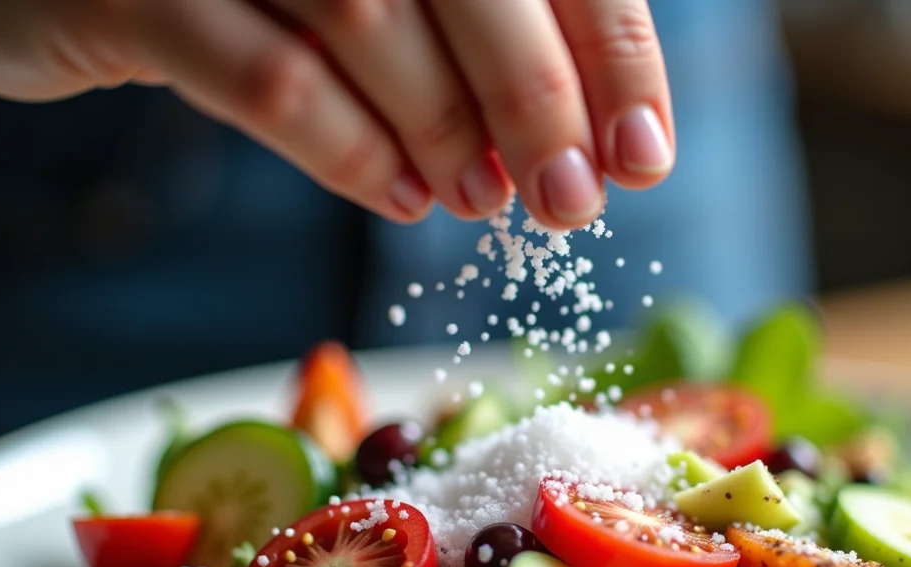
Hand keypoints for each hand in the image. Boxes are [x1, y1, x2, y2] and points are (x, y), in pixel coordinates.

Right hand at [0, 0, 673, 228]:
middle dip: (539, 100)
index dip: (607, 52)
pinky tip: (396, 196)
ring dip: (445, 128)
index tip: (645, 156)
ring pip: (372, 20)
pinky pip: (266, 78)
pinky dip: (346, 149)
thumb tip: (564, 141)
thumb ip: (461, 37)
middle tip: (573, 202)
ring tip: (482, 200)